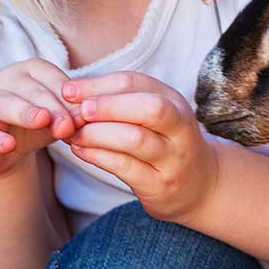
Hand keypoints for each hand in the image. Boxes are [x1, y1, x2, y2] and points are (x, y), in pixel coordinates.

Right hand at [0, 59, 80, 177]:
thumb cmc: (32, 126)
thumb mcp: (55, 121)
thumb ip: (69, 118)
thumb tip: (87, 118)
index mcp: (32, 72)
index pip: (53, 78)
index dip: (70, 97)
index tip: (86, 116)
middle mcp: (7, 80)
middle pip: (32, 90)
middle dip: (53, 107)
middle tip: (69, 125)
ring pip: (4, 103)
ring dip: (24, 112)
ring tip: (41, 121)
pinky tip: (7, 145)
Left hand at [63, 72, 220, 224]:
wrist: (200, 186)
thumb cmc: (164, 143)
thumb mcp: (152, 116)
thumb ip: (119, 101)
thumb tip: (71, 92)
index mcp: (175, 102)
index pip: (136, 82)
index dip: (99, 85)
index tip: (68, 91)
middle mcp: (180, 128)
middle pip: (149, 108)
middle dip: (108, 106)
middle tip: (77, 113)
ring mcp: (173, 159)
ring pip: (135, 139)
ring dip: (97, 134)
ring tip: (73, 134)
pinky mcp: (160, 185)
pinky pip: (126, 167)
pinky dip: (98, 156)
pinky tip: (80, 151)